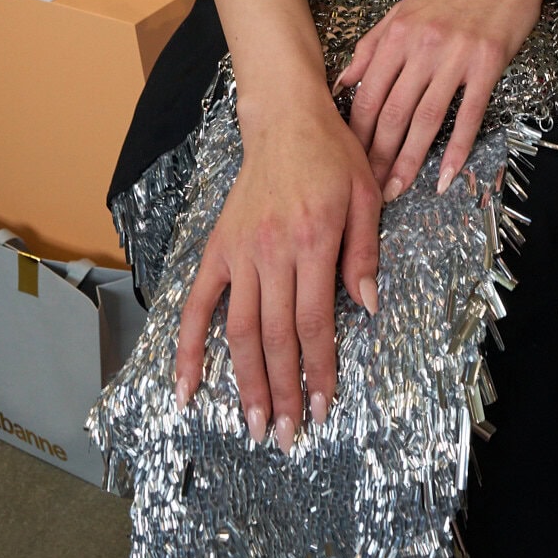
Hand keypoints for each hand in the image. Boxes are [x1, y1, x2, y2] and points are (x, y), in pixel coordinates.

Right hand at [174, 93, 380, 449]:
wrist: (286, 119)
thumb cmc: (333, 156)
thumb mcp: (367, 196)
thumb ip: (364, 254)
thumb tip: (369, 307)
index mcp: (313, 241)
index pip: (315, 322)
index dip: (319, 371)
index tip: (324, 408)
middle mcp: (272, 253)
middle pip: (275, 338)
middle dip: (284, 392)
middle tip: (288, 437)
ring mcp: (240, 253)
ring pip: (238, 331)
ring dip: (246, 384)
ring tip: (255, 425)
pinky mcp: (218, 250)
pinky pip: (198, 306)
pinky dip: (188, 349)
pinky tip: (187, 388)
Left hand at [343, 0, 544, 199]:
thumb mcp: (405, 10)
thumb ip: (372, 46)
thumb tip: (341, 83)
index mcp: (397, 33)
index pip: (368, 93)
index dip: (357, 133)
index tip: (350, 160)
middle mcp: (423, 46)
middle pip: (394, 112)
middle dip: (378, 156)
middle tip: (370, 188)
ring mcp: (456, 57)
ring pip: (426, 119)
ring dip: (410, 160)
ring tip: (398, 188)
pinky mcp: (487, 65)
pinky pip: (468, 115)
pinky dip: (457, 149)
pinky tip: (447, 175)